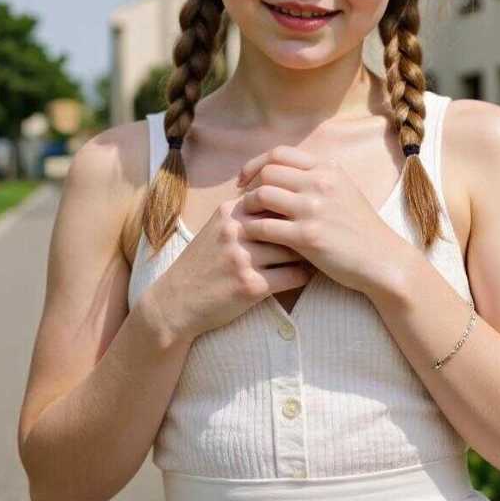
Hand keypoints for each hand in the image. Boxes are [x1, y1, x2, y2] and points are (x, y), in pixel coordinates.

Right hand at [146, 195, 313, 342]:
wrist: (176, 301)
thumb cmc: (203, 264)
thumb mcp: (217, 229)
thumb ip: (245, 213)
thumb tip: (284, 198)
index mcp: (229, 212)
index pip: (274, 198)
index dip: (293, 207)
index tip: (309, 214)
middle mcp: (236, 231)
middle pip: (287, 222)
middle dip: (305, 229)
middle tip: (323, 234)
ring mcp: (242, 258)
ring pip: (293, 249)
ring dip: (309, 254)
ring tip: (319, 254)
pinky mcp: (250, 285)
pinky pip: (292, 276)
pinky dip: (304, 275)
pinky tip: (306, 274)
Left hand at [236, 144, 402, 298]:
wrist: (382, 259)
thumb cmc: (360, 228)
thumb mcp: (344, 190)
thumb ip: (318, 178)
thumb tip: (284, 172)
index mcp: (328, 169)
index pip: (280, 153)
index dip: (256, 164)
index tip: (246, 180)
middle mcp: (321, 183)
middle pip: (268, 172)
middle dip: (251, 186)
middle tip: (246, 202)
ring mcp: (314, 209)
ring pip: (262, 195)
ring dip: (249, 207)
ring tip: (249, 218)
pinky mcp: (308, 236)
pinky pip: (265, 227)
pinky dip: (253, 229)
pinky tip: (254, 236)